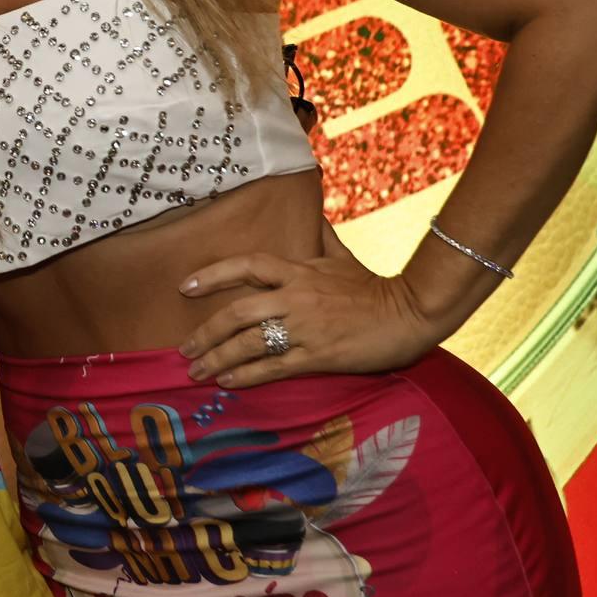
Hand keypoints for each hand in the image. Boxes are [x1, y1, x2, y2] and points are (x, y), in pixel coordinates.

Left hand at [176, 249, 442, 387]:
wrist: (411, 313)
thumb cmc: (375, 287)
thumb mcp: (342, 257)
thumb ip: (320, 238)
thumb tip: (311, 215)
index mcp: (299, 271)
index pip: (247, 266)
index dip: (214, 275)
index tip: (186, 286)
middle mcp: (296, 297)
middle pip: (238, 312)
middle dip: (207, 331)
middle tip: (184, 347)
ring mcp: (305, 328)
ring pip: (250, 342)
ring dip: (218, 357)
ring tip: (197, 370)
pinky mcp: (318, 355)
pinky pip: (273, 366)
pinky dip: (246, 375)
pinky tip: (227, 381)